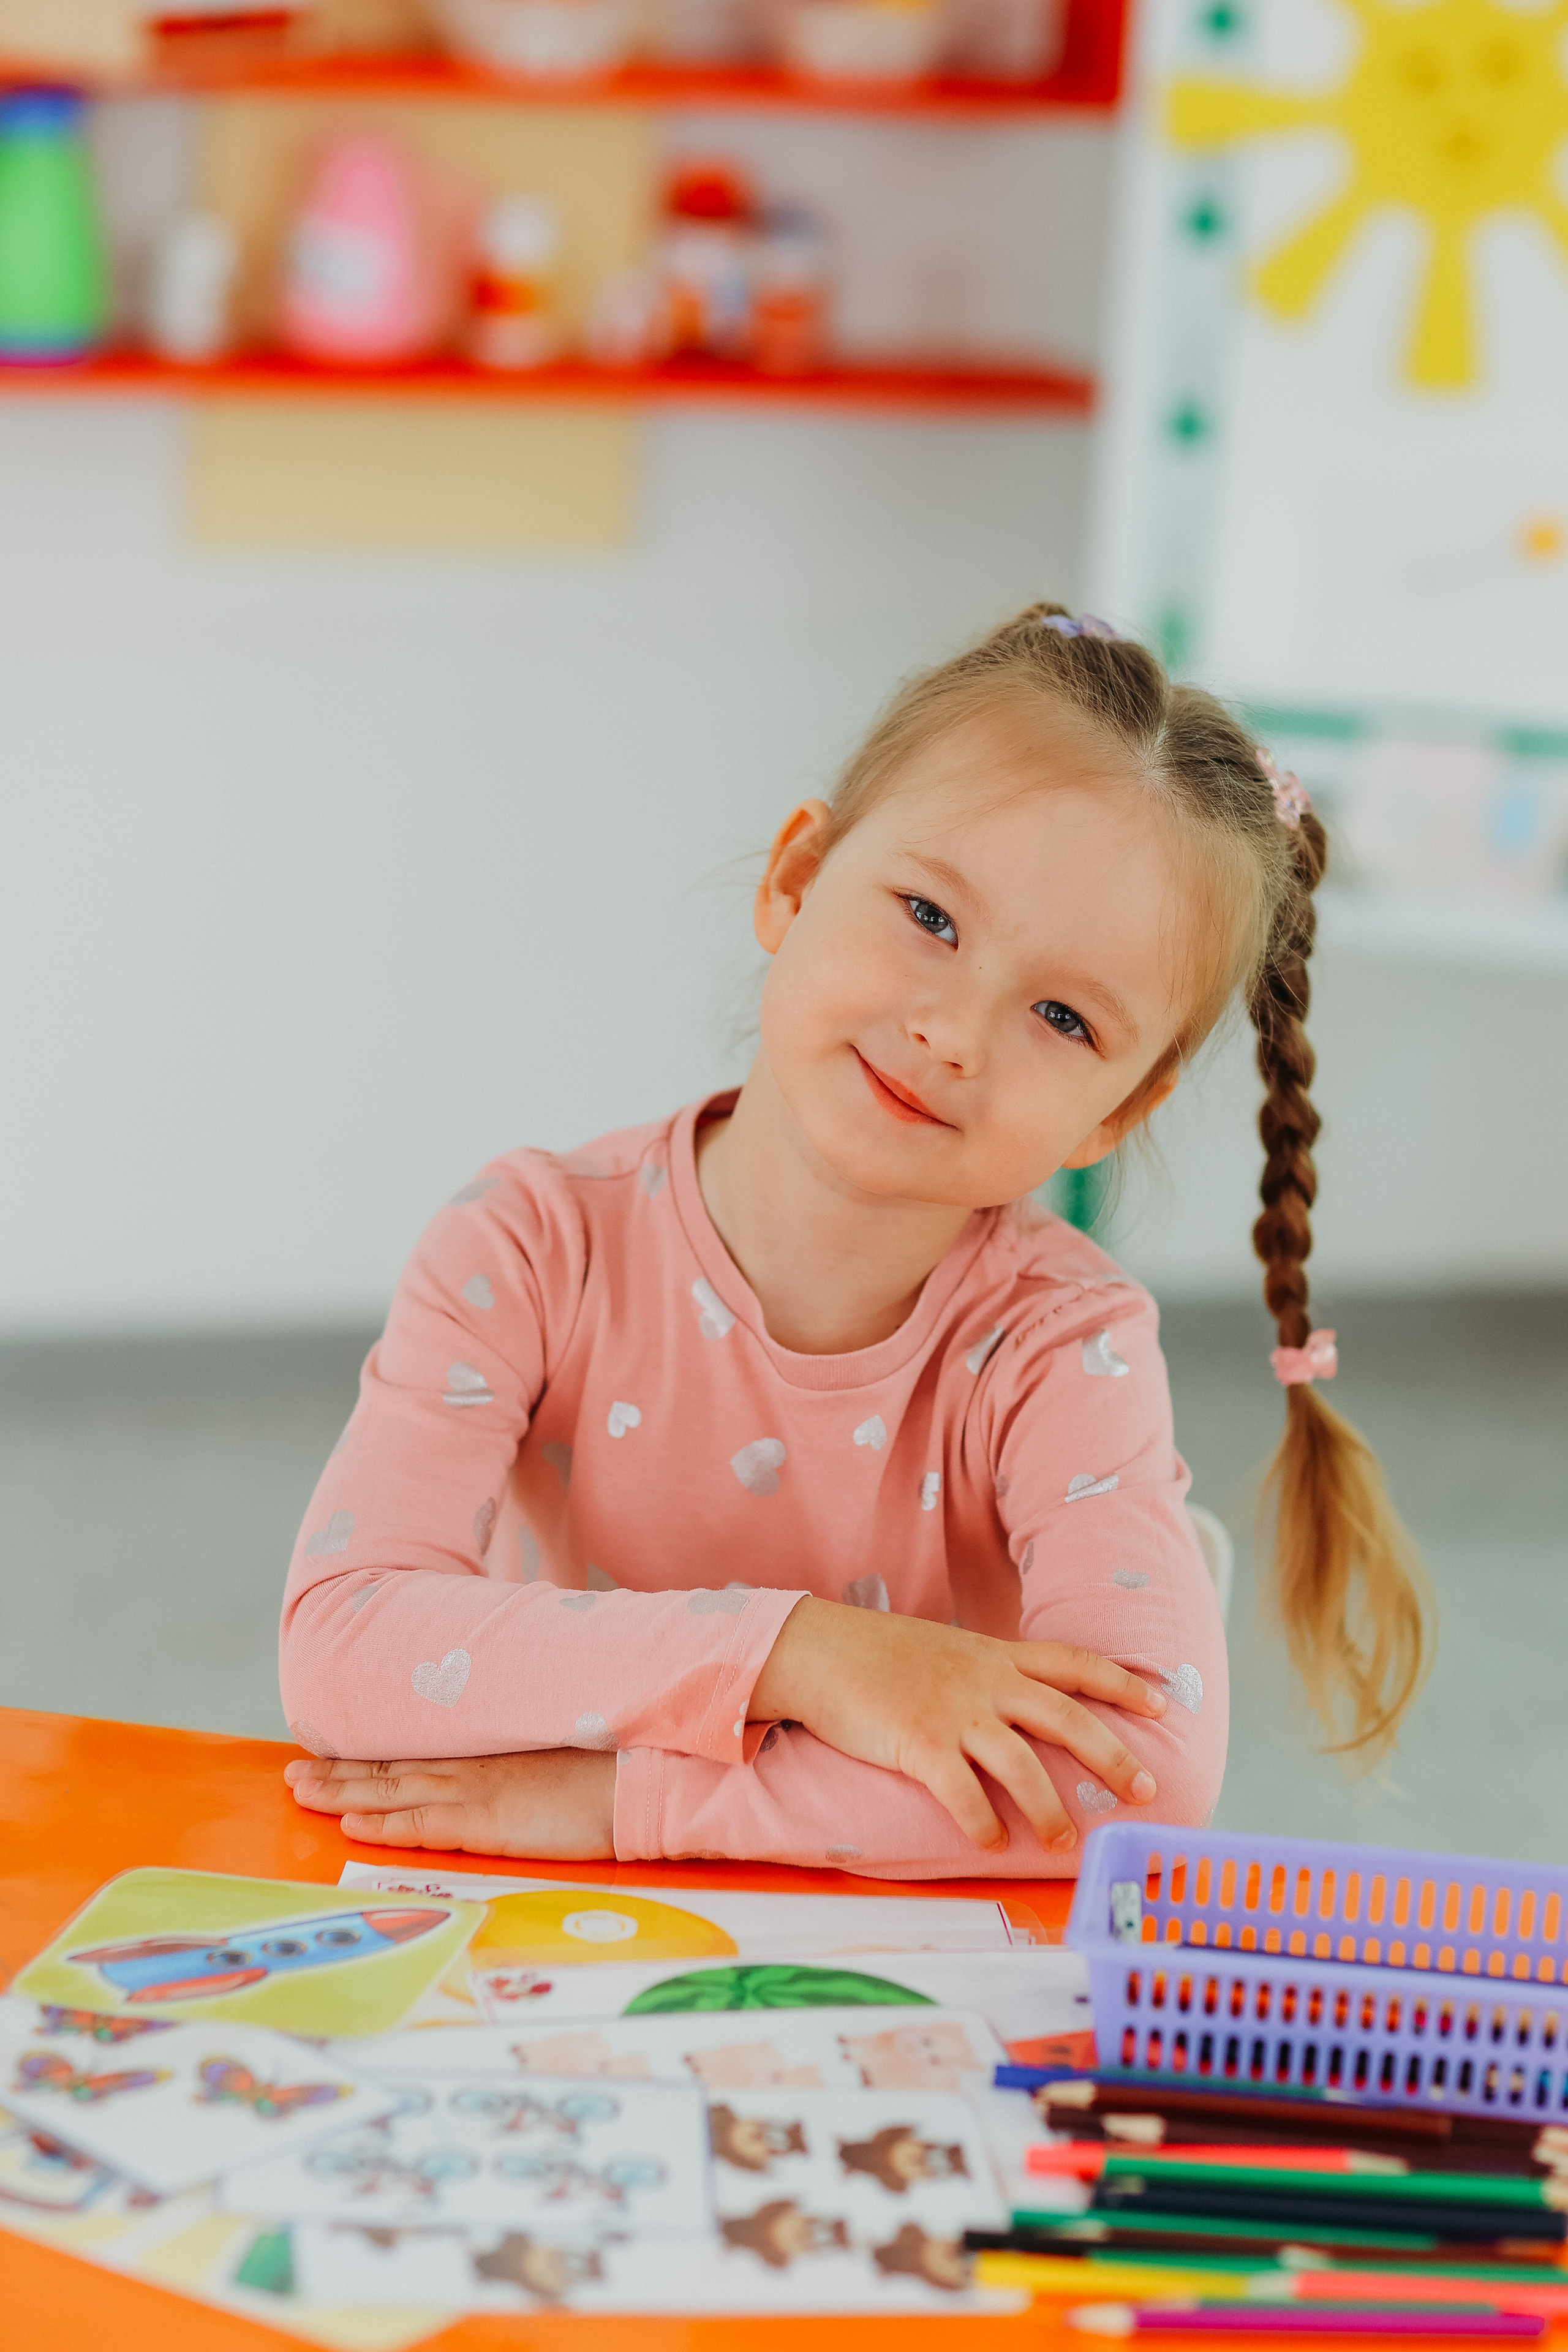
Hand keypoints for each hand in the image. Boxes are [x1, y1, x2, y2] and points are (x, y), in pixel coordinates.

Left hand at [284, 1749, 616, 1859]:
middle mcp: (470, 1768)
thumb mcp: (549, 1762)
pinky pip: (421, 1824)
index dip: (367, 1758)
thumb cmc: (604, 1771)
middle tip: (290, 1773)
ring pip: (391, 1791)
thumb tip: (503, 1780)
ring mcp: (475, 1792)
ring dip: (340, 1791)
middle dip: (335, 1772)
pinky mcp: (485, 1822)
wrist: (634, 1778)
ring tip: (299, 1791)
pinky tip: (351, 1823)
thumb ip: (515, 1769)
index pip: (413, 1757)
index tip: (328, 1754)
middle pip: (389, 1769)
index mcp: (485, 1755)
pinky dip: (383, 1823)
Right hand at [749, 1599, 1165, 1856]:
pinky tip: (991, 1843)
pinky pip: (963, 1793)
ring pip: (1023, 1764)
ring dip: (1049, 1808)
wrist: (820, 1650)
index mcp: (996, 1656)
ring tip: (1065, 1841)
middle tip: (1144, 1790)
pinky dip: (982, 1822)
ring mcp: (955, 1713)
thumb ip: (988, 1674)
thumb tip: (1020, 1704)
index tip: (1162, 1703)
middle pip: (1067, 1717)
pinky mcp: (920, 1744)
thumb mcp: (948, 1651)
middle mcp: (986, 1681)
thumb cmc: (880, 1656)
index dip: (1122, 1683)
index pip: (1075, 1662)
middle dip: (1112, 1755)